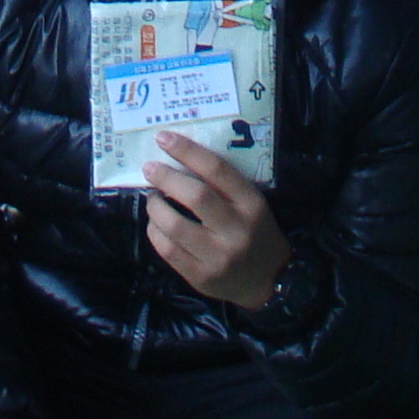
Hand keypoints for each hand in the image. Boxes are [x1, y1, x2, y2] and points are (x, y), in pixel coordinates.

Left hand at [141, 130, 290, 307]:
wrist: (268, 280)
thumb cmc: (255, 232)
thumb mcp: (251, 203)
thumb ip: (224, 185)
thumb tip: (178, 158)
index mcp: (251, 205)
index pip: (217, 171)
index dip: (187, 151)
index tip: (163, 138)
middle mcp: (236, 230)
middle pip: (195, 196)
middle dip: (166, 178)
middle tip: (150, 169)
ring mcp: (217, 257)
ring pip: (175, 226)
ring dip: (155, 207)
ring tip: (153, 199)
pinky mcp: (201, 277)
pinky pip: (168, 250)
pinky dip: (155, 232)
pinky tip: (156, 224)